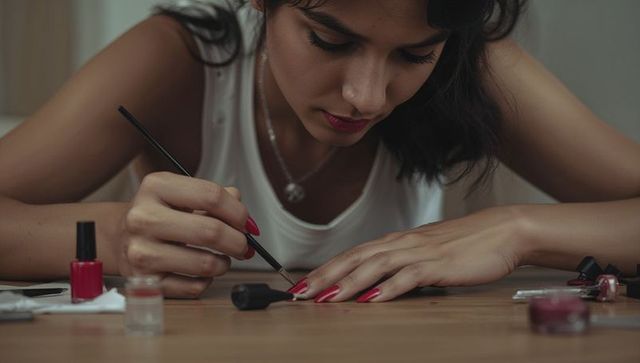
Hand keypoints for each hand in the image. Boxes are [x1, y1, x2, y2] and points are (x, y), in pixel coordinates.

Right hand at [116, 172, 258, 297]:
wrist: (120, 236)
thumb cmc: (160, 214)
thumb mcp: (182, 194)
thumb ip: (217, 199)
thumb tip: (246, 222)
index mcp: (156, 187)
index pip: (211, 196)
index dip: (238, 212)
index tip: (245, 222)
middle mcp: (143, 217)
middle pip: (210, 231)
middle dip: (238, 241)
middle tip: (243, 245)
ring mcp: (141, 251)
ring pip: (205, 264)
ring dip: (224, 264)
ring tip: (221, 259)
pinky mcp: (144, 281)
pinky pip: (193, 287)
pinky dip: (206, 281)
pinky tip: (201, 272)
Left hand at [294, 206, 526, 302]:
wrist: (501, 231)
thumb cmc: (463, 244)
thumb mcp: (425, 253)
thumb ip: (401, 264)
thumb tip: (378, 282)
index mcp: (396, 241)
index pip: (352, 255)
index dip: (325, 269)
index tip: (303, 284)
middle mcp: (401, 243)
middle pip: (354, 259)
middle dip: (324, 276)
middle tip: (300, 293)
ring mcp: (419, 252)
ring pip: (374, 266)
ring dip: (347, 282)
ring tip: (325, 298)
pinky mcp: (438, 264)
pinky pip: (408, 277)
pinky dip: (387, 288)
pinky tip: (371, 299)